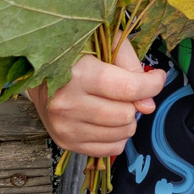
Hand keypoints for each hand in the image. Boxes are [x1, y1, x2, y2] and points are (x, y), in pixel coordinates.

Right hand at [25, 37, 163, 156]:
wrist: (37, 76)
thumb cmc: (76, 56)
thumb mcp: (104, 44)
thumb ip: (131, 66)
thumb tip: (148, 105)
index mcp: (78, 74)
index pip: (129, 88)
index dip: (152, 84)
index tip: (156, 78)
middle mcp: (67, 104)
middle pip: (125, 115)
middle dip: (134, 103)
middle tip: (126, 92)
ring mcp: (64, 126)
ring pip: (121, 134)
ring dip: (126, 121)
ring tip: (114, 105)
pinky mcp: (64, 142)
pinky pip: (109, 149)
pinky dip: (116, 137)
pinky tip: (107, 121)